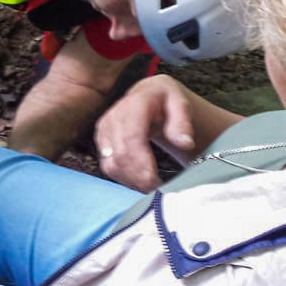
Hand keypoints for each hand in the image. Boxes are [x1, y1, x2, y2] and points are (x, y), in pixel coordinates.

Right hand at [93, 75, 197, 192]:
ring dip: (130, 181)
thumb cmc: (166, 101)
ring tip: (150, 188)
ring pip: (111, 164)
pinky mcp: (100, 141)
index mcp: (134, 105)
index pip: (132, 137)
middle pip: (120, 155)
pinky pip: (108, 166)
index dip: (141, 162)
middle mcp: (113, 117)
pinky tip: (139, 181)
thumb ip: (182, 122)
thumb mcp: (180, 104)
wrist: (148, 95)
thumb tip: (185, 143)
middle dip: (138, 177)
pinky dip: (124, 178)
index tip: (156, 181)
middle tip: (158, 190)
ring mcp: (104, 130)